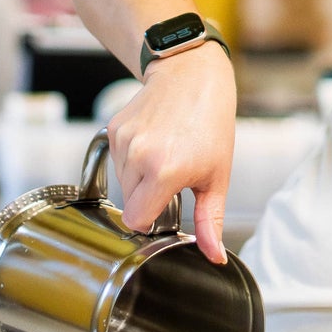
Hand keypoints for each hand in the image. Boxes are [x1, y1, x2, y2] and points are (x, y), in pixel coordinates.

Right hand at [107, 43, 236, 264]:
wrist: (192, 75)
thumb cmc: (210, 123)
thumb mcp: (217, 175)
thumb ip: (211, 220)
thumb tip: (214, 256)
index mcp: (164, 172)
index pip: (137, 220)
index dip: (152, 220)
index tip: (167, 209)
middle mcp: (138, 156)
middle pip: (130, 202)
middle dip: (149, 197)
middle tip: (173, 177)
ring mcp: (122, 141)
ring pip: (122, 181)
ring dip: (140, 177)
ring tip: (164, 155)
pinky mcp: (113, 128)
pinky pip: (116, 159)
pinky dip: (132, 158)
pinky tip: (153, 141)